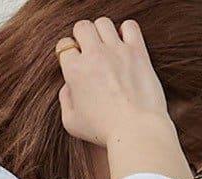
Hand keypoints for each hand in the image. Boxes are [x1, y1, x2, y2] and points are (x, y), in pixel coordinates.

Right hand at [56, 18, 170, 149]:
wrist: (136, 132)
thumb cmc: (104, 132)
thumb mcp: (71, 123)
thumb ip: (65, 100)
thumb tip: (68, 86)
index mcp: (74, 71)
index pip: (64, 46)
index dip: (68, 53)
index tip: (76, 63)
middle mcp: (94, 55)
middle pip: (82, 27)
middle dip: (83, 37)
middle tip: (90, 53)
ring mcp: (116, 51)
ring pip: (103, 23)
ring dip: (103, 33)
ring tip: (108, 49)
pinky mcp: (137, 51)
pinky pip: (129, 26)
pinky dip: (126, 31)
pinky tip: (126, 45)